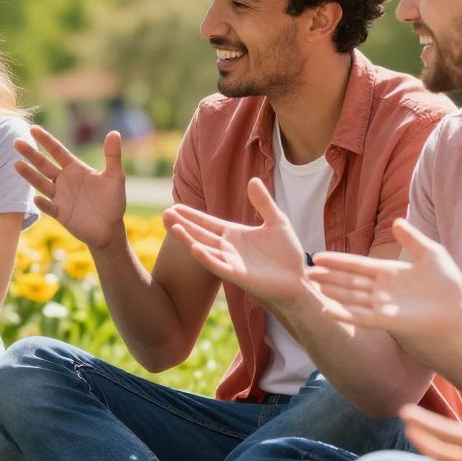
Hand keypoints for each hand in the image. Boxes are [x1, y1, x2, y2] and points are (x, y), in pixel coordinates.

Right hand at [14, 127, 125, 249]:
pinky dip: (43, 204)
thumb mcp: (115, 177)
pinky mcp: (60, 213)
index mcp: (75, 169)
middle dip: (30, 154)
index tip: (33, 129)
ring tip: (16, 164)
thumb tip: (114, 133)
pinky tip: (36, 198)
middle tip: (16, 142)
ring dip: (29, 175)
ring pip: (41, 183)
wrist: (110, 229)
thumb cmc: (113, 201)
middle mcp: (64, 181)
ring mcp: (60, 197)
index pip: (57, 151)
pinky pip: (49, 207)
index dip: (46, 140)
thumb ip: (113, 155)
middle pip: (43, 165)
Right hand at [164, 178, 308, 302]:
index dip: (191, 215)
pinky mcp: (238, 276)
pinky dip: (206, 258)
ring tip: (171, 227)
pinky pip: (219, 266)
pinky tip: (194, 248)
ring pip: (203, 248)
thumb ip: (263, 203)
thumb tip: (253, 180)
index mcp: (234, 234)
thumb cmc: (286, 253)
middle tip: (163, 213)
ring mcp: (231, 262)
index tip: (174, 206)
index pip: (207, 222)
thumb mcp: (277, 221)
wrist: (298, 279)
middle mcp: (228, 248)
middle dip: (182, 224)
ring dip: (187, 239)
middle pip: (200, 233)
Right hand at [306, 218, 461, 338]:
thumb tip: (396, 221)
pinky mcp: (387, 321)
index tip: (318, 256)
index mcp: (389, 273)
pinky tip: (329, 310)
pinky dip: (345, 314)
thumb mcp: (431, 254)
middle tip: (305, 271)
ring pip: (350, 297)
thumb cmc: (449, 286)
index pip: (357, 265)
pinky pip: (361, 317)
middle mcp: (382, 290)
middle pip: (348, 281)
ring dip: (331, 292)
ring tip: (312, 286)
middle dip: (327, 277)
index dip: (338, 261)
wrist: (460, 312)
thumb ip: (412, 239)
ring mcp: (382, 306)